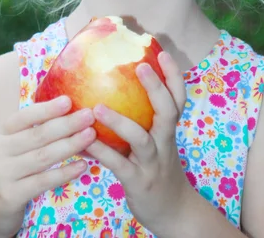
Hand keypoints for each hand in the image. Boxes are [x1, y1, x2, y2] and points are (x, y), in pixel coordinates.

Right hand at [0, 97, 95, 237]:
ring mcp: (2, 174)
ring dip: (70, 145)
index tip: (69, 100)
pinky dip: (64, 173)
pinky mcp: (10, 196)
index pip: (24, 117)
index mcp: (1, 134)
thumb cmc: (8, 170)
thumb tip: (68, 109)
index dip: (47, 108)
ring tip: (91, 135)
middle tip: (89, 115)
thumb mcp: (12, 147)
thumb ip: (33, 131)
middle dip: (67, 124)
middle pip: (38, 135)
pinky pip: (43, 181)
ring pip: (43, 157)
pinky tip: (82, 166)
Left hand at [85, 51, 186, 236]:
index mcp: (168, 130)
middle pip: (168, 112)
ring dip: (120, 121)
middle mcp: (165, 143)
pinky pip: (119, 165)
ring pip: (141, 139)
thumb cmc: (158, 167)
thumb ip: (144, 118)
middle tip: (141, 66)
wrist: (173, 211)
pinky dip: (102, 151)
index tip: (162, 52)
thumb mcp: (158, 141)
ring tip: (98, 107)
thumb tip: (116, 86)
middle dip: (157, 88)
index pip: (178, 99)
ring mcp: (153, 163)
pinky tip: (84, 140)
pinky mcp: (138, 182)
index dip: (173, 76)